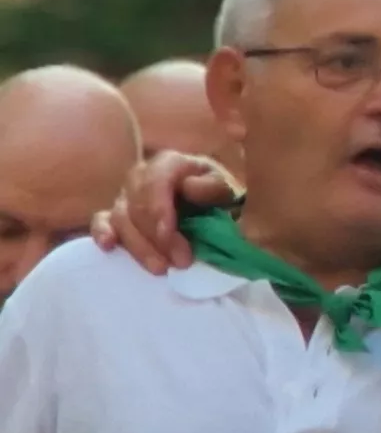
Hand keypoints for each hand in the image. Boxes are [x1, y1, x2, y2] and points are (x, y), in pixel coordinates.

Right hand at [92, 151, 240, 273]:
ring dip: (139, 246)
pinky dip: (102, 232)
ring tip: (161, 269)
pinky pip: (101, 221)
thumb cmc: (220, 197)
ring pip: (121, 218)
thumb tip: (188, 188)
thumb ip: (213, 186)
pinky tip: (108, 246)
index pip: (155, 183)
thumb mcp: (227, 188)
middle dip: (156, 237)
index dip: (158, 210)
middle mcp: (141, 176)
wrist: (213, 208)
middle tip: (180, 262)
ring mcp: (126, 196)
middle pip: (137, 205)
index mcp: (169, 164)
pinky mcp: (116, 214)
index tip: (168, 235)